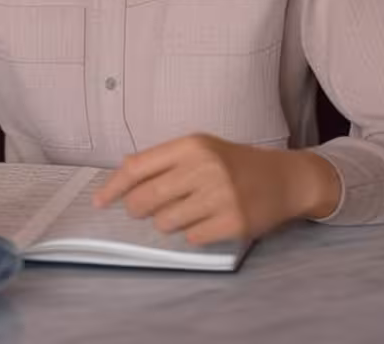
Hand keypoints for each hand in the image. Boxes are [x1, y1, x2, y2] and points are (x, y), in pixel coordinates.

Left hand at [93, 133, 341, 244]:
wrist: (284, 178)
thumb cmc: (234, 162)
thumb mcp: (202, 148)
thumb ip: (164, 159)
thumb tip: (124, 172)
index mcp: (192, 145)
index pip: (138, 167)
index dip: (114, 186)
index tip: (98, 202)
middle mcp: (205, 167)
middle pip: (146, 199)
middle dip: (138, 209)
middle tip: (145, 210)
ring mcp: (220, 196)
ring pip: (166, 223)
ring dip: (168, 222)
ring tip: (187, 211)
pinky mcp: (234, 222)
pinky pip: (192, 238)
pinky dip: (193, 233)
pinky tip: (208, 220)